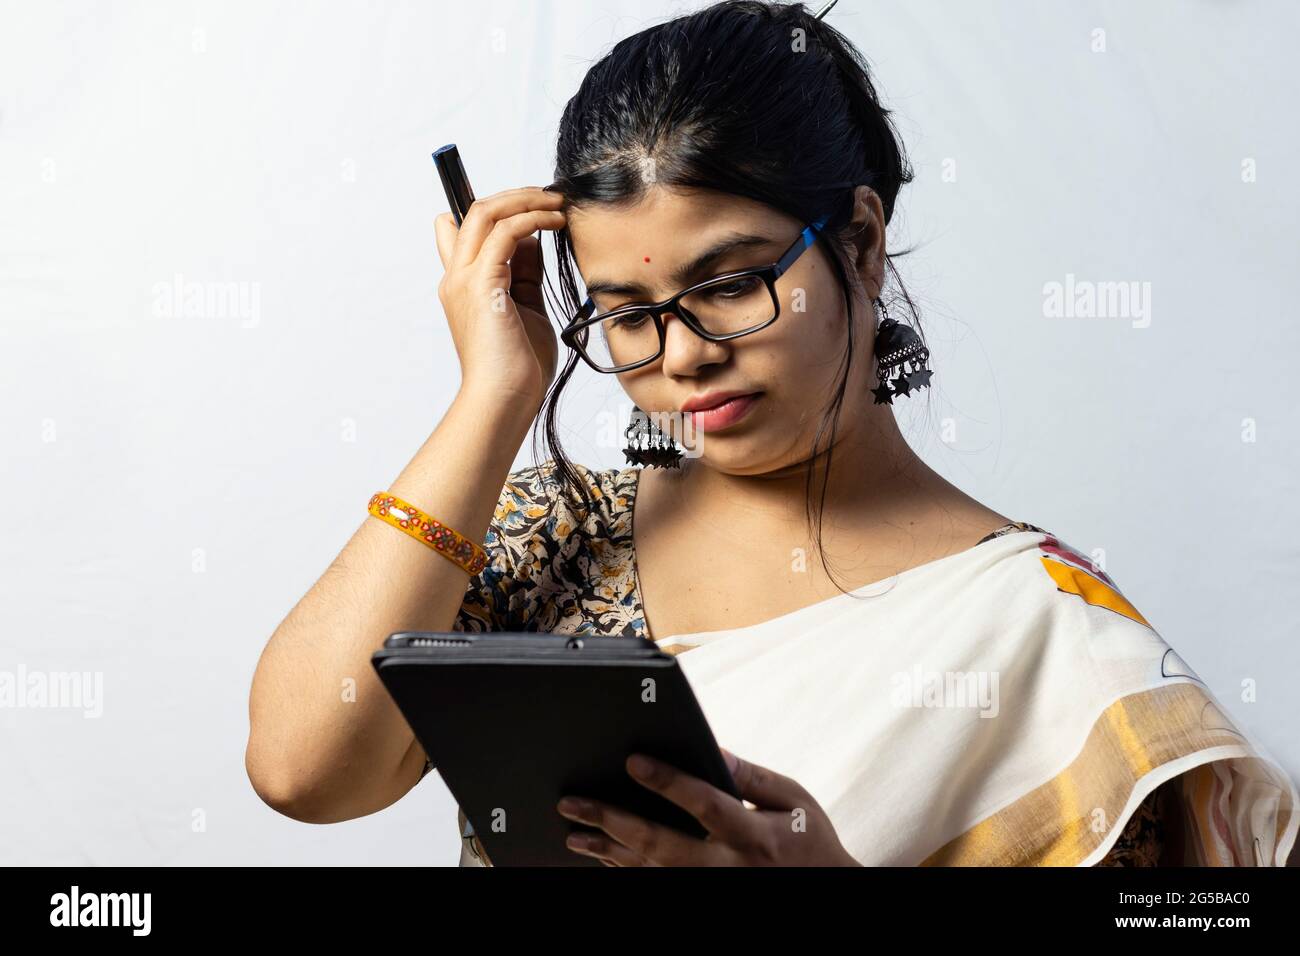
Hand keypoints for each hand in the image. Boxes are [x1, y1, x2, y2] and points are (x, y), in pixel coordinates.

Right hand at [434, 187, 565, 409]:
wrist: (505, 400)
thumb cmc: (518, 367)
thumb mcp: (526, 309)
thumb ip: (524, 275)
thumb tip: (533, 242)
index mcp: (462, 285)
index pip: (460, 229)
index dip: (494, 211)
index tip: (532, 209)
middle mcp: (457, 277)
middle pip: (476, 210)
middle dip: (516, 196)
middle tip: (550, 195)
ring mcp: (465, 279)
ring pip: (486, 212)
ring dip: (526, 199)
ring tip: (557, 202)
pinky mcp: (482, 285)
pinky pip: (506, 233)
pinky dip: (533, 219)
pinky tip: (557, 221)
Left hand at [555, 749, 860, 865]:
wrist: (826, 894)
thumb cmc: (810, 841)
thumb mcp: (794, 800)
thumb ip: (751, 777)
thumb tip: (713, 749)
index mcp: (754, 834)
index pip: (705, 805)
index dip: (667, 782)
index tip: (632, 761)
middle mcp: (728, 866)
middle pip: (662, 845)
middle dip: (614, 821)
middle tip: (574, 803)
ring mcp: (711, 889)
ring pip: (650, 871)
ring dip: (607, 851)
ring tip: (573, 833)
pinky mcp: (702, 898)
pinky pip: (656, 886)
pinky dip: (625, 871)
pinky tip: (602, 856)